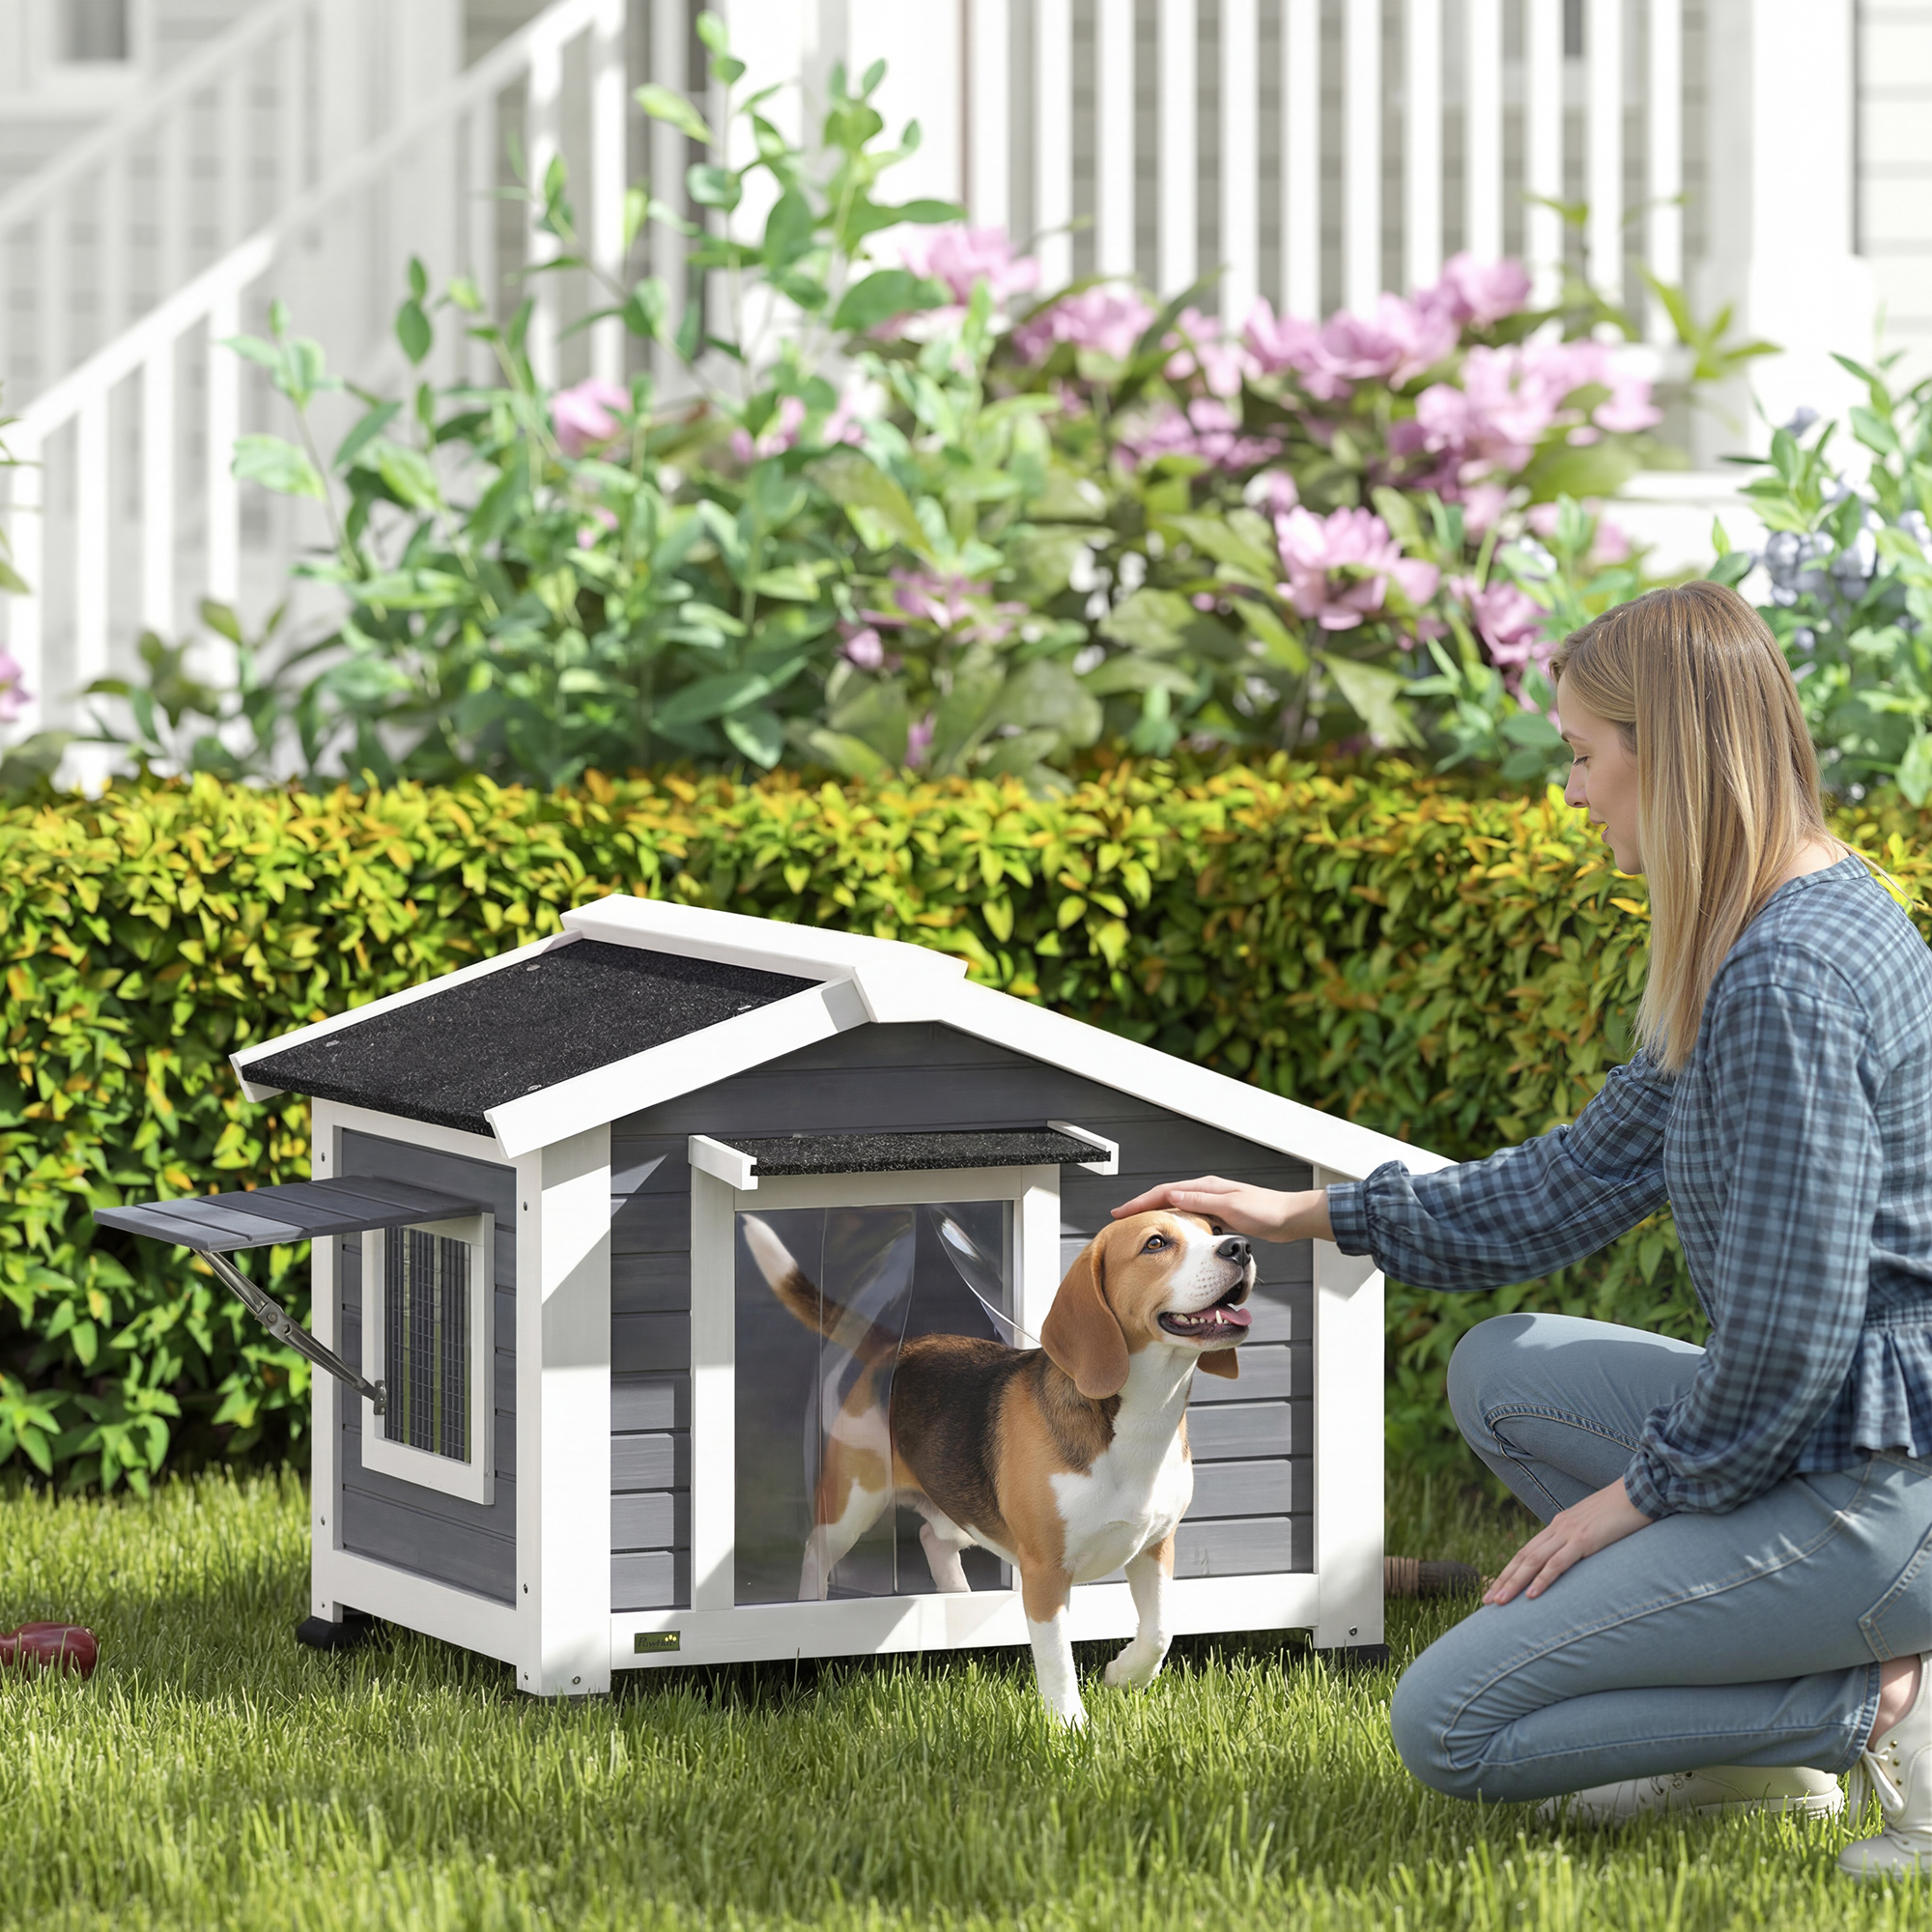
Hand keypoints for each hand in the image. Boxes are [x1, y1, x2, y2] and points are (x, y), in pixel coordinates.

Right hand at [1111, 1175, 1331, 1243]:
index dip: (1140, 1203)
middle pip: (1166, 1198)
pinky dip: (1174, 1225)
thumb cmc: (1268, 1212)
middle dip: (1142, 1208)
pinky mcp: (1219, 1216)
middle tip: (1122, 1221)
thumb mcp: (1231, 1207)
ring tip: (1140, 1229)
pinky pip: (1189, 1219)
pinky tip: (1170, 1236)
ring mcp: (1213, 1204)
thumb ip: (1202, 1201)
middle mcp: (1207, 1192)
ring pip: (1176, 1209)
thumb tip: (1172, 1195)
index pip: (1164, 1192)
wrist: (1292, 1218)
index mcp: (1207, 1187)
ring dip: (1157, 1216)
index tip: (1120, 1213)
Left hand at [1483, 1478, 1652, 1604]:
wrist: (1640, 1491)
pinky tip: (1532, 1596)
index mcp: (1559, 1525)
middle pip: (1523, 1557)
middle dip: (1504, 1580)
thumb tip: (1579, 1557)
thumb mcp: (1598, 1527)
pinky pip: (1558, 1563)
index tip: (1497, 1587)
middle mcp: (1558, 1528)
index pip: (1527, 1551)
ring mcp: (1569, 1533)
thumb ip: (1584, 1540)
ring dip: (1514, 1583)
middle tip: (1487, 1600)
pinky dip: (1543, 1579)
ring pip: (1533, 1561)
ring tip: (1499, 1602)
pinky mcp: (1585, 1540)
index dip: (1510, 1570)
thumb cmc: (1624, 1511)